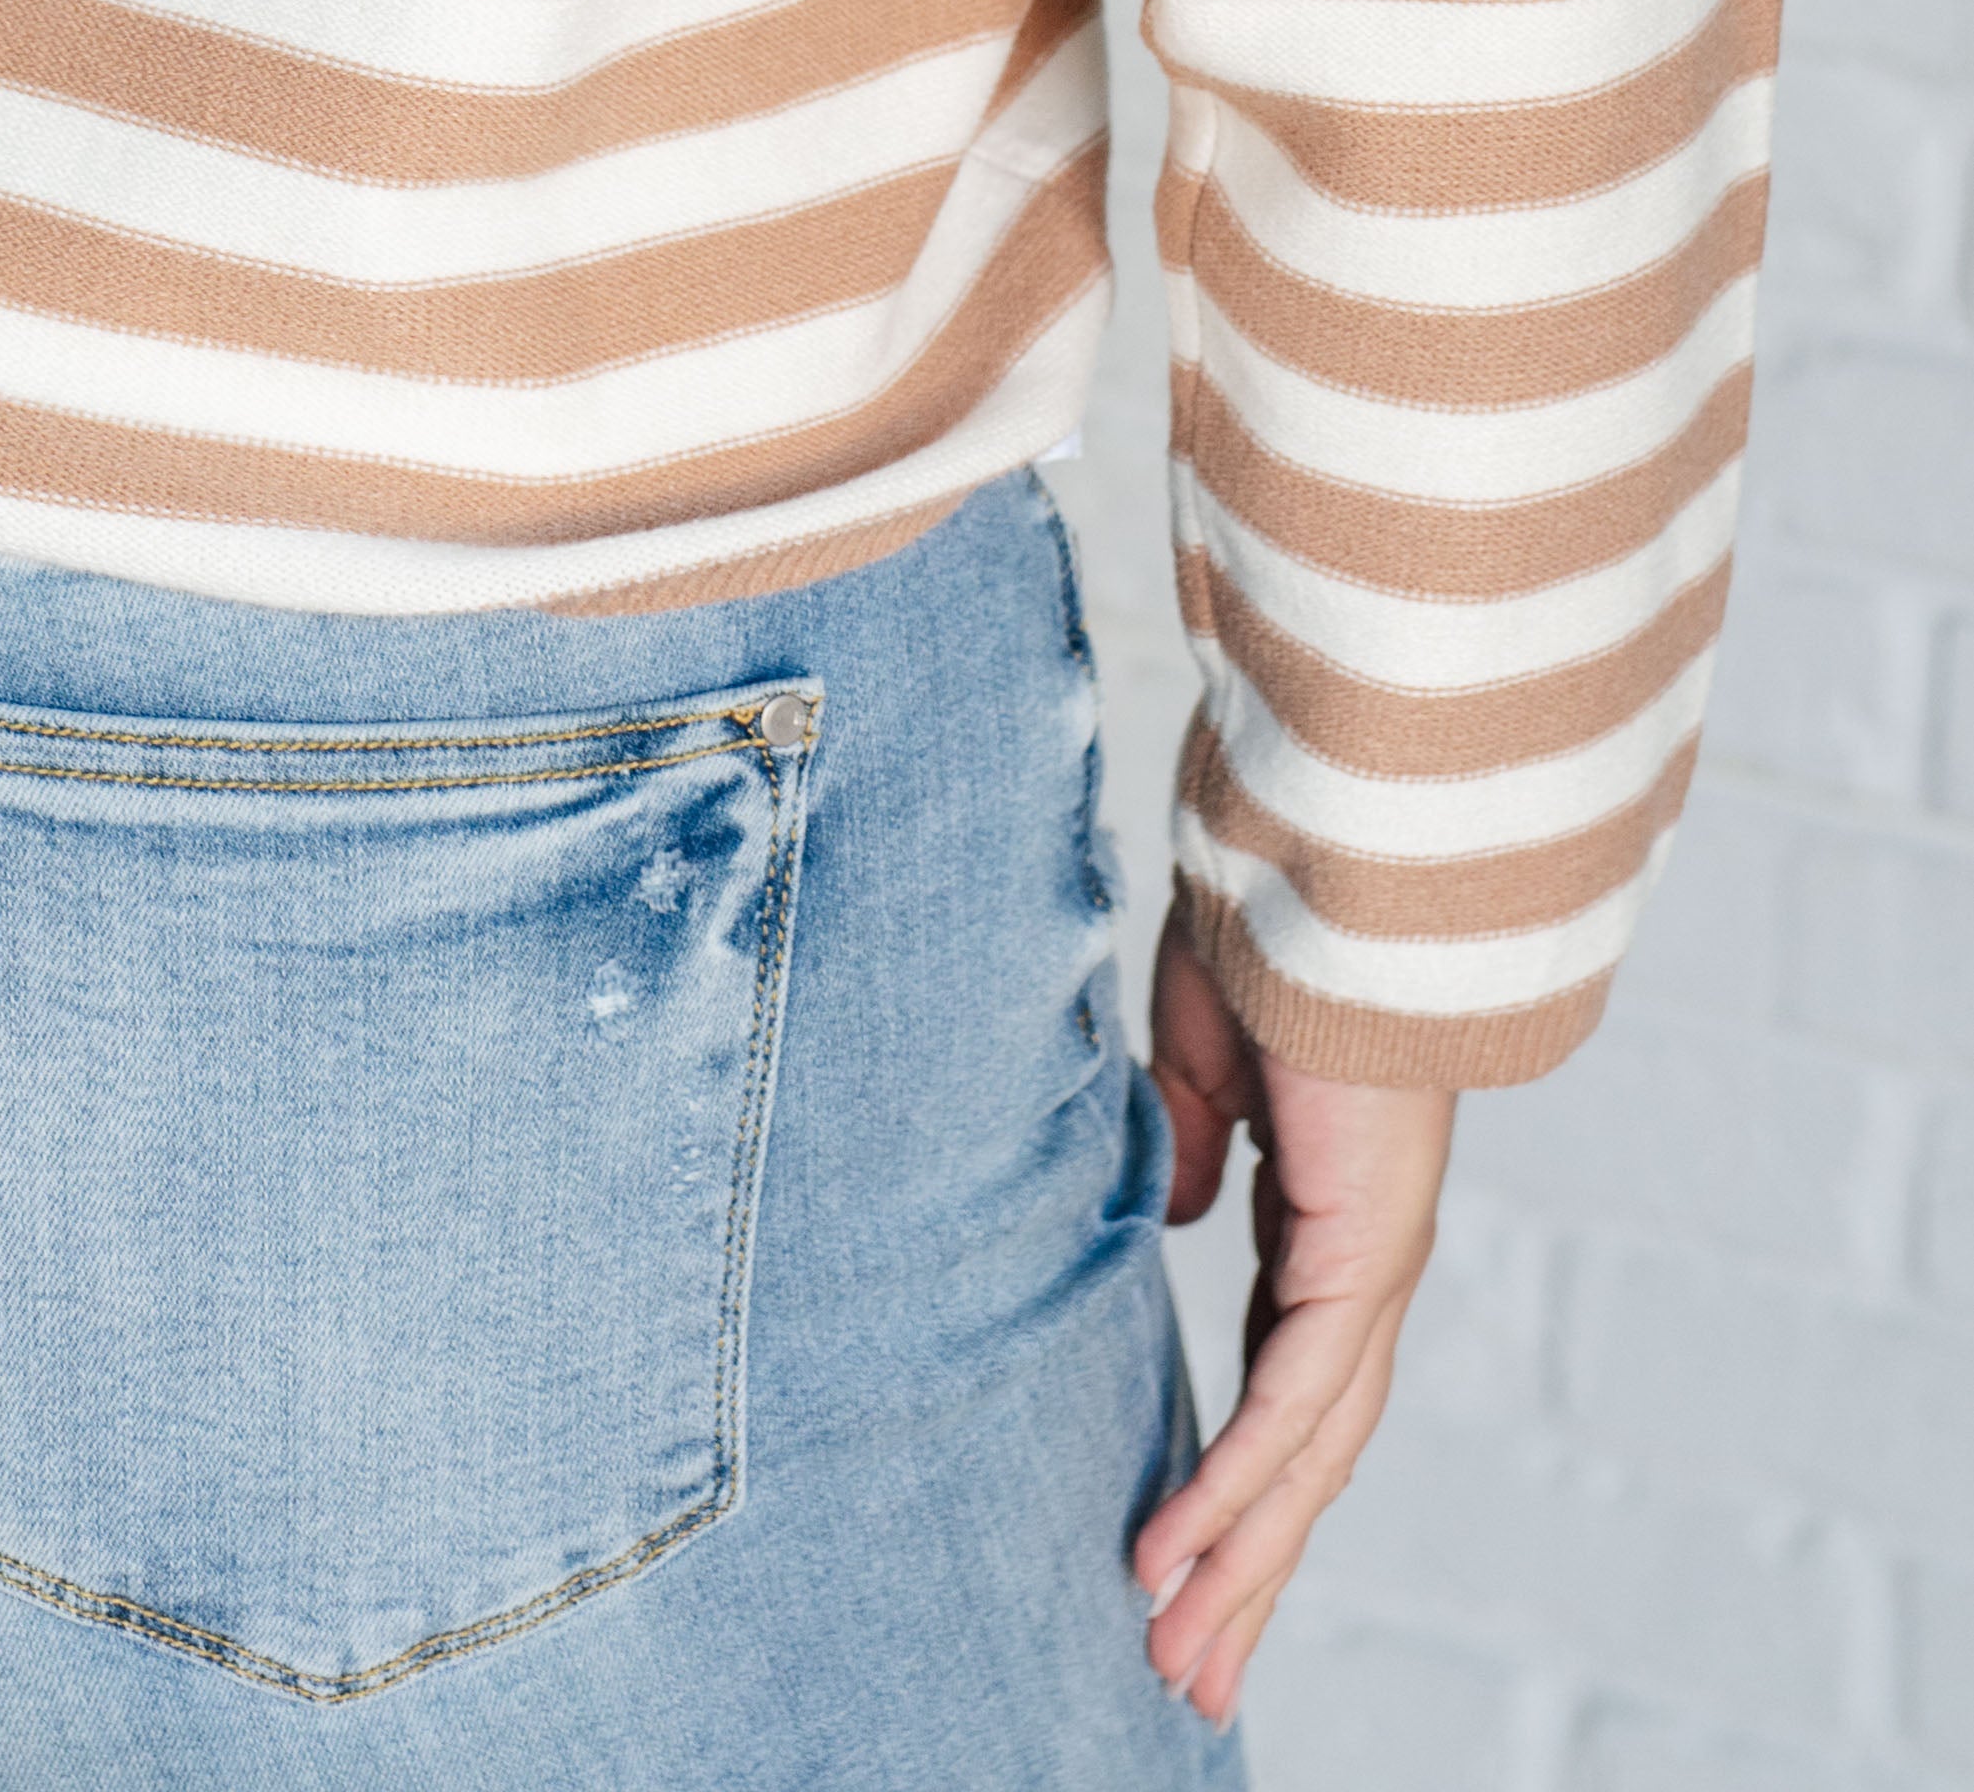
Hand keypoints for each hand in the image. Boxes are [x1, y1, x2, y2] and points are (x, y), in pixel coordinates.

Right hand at [1134, 901, 1452, 1729]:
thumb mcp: (1196, 1060)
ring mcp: (1369, 1268)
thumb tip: (1183, 1217)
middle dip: (1245, 1572)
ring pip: (1305, 1459)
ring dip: (1240, 1564)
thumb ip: (1191, 1145)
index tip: (1174, 1563)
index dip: (1233, 1481)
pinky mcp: (1360, 1253)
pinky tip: (1177, 1554)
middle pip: (1303, 1459)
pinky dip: (1236, 1485)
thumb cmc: (1265, 933)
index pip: (1280, 1389)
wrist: (1334, 867)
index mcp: (1324, 1224)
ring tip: (1180, 1661)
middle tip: (1189, 1677)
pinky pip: (1290, 1400)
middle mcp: (1360, 1267)